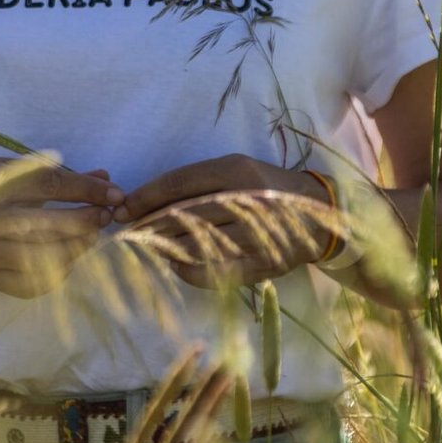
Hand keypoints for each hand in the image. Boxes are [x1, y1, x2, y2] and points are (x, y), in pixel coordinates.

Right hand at [0, 161, 122, 298]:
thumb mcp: (16, 173)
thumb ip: (61, 177)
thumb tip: (106, 178)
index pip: (48, 185)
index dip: (85, 189)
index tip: (115, 192)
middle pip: (47, 223)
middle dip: (85, 219)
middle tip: (106, 216)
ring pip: (42, 256)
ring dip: (76, 247)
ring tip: (90, 236)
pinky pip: (32, 283)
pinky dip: (57, 272)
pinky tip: (67, 260)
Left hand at [114, 154, 338, 288]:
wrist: (319, 214)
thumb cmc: (265, 189)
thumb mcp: (236, 173)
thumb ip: (196, 185)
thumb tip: (144, 203)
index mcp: (238, 170)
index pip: (179, 183)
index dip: (145, 197)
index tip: (122, 209)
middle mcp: (248, 199)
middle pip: (183, 215)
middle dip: (149, 226)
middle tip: (128, 232)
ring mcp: (257, 233)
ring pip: (197, 245)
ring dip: (165, 248)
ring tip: (149, 247)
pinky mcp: (264, 262)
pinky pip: (216, 272)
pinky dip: (189, 271)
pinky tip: (177, 265)